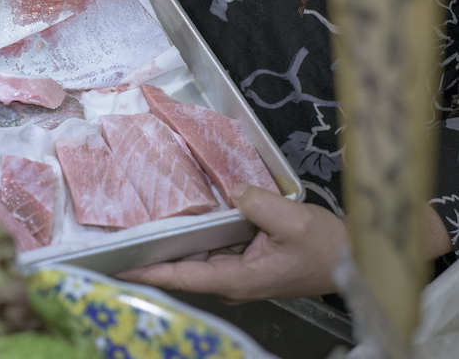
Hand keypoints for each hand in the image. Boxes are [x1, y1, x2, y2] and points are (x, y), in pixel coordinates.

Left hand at [117, 185, 348, 303]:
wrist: (352, 259)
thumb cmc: (325, 248)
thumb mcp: (293, 222)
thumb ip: (258, 204)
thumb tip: (232, 190)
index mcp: (236, 279)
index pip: (183, 277)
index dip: (150, 271)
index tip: (119, 266)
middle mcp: (230, 280)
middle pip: (182, 268)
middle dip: (153, 253)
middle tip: (120, 236)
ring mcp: (236, 272)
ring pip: (195, 257)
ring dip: (172, 242)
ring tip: (139, 224)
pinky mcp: (244, 260)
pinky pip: (212, 247)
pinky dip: (195, 235)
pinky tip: (180, 217)